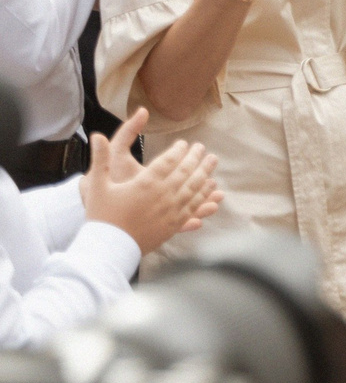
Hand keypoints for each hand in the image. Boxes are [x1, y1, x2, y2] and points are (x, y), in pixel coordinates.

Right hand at [80, 110, 220, 254]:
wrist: (109, 248)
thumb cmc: (101, 215)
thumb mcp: (96, 184)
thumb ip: (100, 158)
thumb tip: (97, 134)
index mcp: (145, 183)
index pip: (168, 161)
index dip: (178, 150)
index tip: (184, 143)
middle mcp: (163, 196)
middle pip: (186, 172)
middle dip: (196, 157)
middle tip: (202, 147)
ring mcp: (171, 211)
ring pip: (194, 187)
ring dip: (205, 172)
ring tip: (213, 161)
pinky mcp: (174, 225)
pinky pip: (194, 206)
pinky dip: (205, 194)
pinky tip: (212, 187)